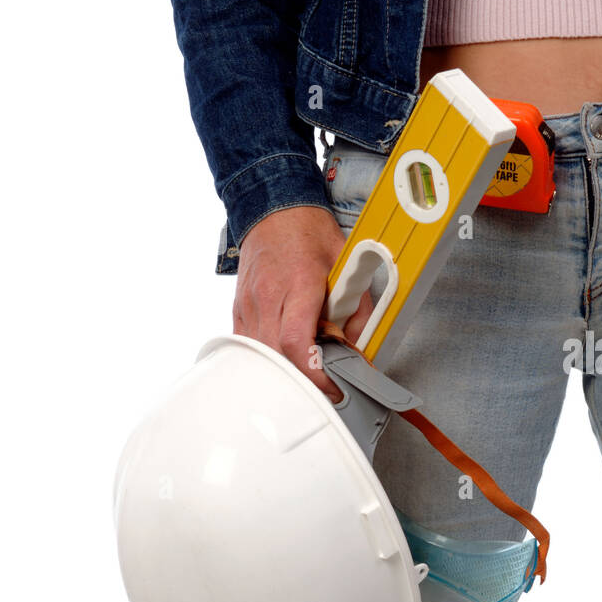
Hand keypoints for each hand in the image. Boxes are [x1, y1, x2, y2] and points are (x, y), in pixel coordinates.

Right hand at [232, 206, 373, 402]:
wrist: (274, 210)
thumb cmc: (311, 235)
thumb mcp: (347, 266)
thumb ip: (358, 308)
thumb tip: (361, 347)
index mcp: (298, 284)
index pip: (297, 341)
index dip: (314, 372)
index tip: (333, 386)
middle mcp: (268, 296)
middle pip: (277, 355)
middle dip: (303, 381)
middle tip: (327, 392)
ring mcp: (249, 304)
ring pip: (261, 355)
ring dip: (285, 372)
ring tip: (308, 379)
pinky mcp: (240, 310)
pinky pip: (249, 346)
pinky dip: (268, 360)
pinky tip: (286, 361)